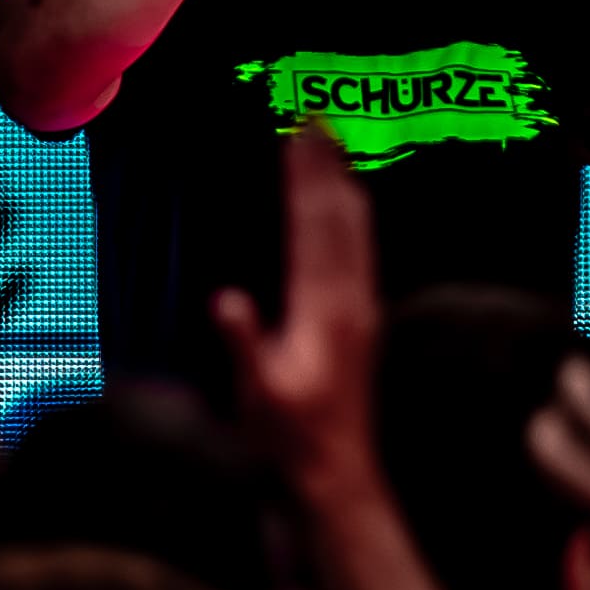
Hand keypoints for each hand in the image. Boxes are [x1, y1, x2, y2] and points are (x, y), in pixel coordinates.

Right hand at [209, 120, 383, 488]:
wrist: (335, 472)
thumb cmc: (289, 438)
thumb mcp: (258, 396)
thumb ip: (245, 346)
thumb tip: (227, 300)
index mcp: (324, 311)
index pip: (313, 228)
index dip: (305, 179)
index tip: (297, 135)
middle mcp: (350, 301)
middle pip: (339, 216)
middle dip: (326, 165)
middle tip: (316, 117)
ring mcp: (361, 308)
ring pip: (356, 230)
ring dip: (342, 182)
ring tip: (334, 142)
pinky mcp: (362, 320)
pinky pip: (360, 250)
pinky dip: (351, 214)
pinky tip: (350, 204)